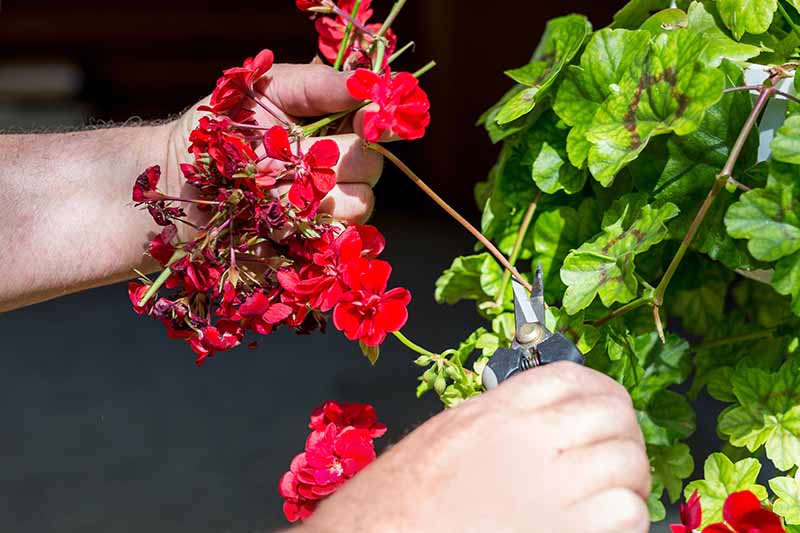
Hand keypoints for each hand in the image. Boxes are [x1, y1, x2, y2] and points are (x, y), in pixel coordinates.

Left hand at [167, 63, 382, 231]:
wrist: (178, 177)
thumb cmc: (220, 124)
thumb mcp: (265, 88)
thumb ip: (318, 84)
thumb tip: (367, 82)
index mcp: (335, 125)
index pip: (378, 123)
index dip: (380, 121)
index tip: (370, 120)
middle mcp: (339, 167)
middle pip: (371, 165)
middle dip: (333, 158)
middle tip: (288, 152)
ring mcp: (328, 208)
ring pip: (358, 204)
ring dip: (312, 195)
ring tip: (269, 185)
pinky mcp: (311, 242)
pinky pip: (330, 239)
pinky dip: (300, 226)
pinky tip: (270, 217)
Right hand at [300, 362, 650, 532]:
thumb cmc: (398, 501)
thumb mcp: (443, 438)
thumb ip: (495, 422)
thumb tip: (538, 420)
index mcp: (495, 412)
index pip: (570, 377)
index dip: (600, 391)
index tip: (606, 407)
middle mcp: (527, 440)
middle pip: (609, 414)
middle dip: (624, 433)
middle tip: (620, 455)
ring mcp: (549, 486)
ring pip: (625, 461)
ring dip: (629, 478)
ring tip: (618, 494)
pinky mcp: (565, 530)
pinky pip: (624, 512)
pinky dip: (627, 516)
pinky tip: (607, 524)